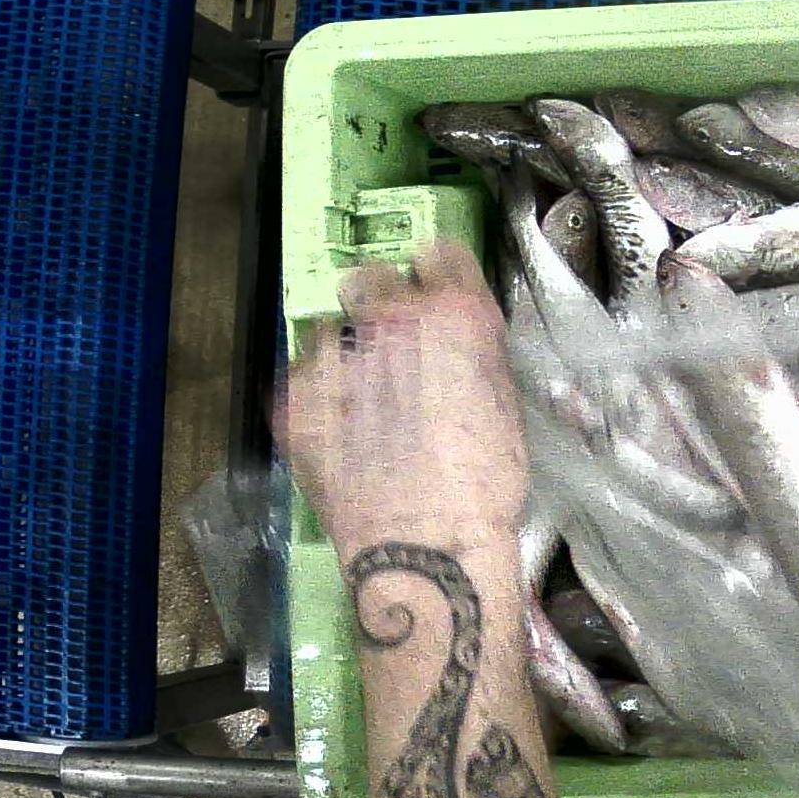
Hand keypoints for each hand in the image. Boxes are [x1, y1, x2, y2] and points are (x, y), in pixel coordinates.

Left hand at [278, 242, 526, 561]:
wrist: (427, 543)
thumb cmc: (486, 483)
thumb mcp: (504, 403)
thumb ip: (474, 352)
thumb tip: (455, 340)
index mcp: (455, 313)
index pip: (438, 253)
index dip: (438, 278)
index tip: (435, 298)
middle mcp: (390, 317)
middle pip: (370, 278)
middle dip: (379, 306)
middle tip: (390, 351)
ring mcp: (335, 353)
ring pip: (331, 332)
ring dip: (346, 357)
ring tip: (362, 407)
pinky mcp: (293, 393)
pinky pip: (303, 377)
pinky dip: (319, 399)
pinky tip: (340, 437)